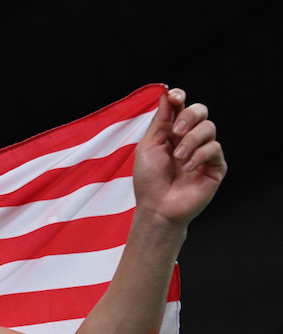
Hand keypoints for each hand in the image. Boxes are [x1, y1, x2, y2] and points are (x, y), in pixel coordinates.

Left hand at [133, 88, 226, 228]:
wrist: (157, 207)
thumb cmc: (149, 180)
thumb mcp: (149, 146)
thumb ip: (160, 121)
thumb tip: (167, 95)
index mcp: (172, 133)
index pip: (182, 107)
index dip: (180, 97)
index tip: (175, 97)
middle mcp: (190, 139)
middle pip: (200, 111)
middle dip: (188, 116)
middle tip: (175, 132)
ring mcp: (204, 151)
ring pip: (209, 128)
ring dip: (190, 141)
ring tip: (178, 158)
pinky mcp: (216, 165)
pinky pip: (214, 148)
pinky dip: (198, 156)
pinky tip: (187, 169)